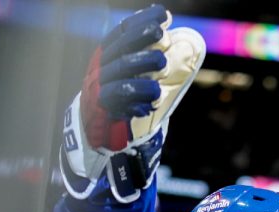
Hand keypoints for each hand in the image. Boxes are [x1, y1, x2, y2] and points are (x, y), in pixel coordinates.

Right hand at [61, 4, 204, 201]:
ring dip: (143, 67)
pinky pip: (119, 100)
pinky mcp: (102, 109)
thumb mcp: (134, 75)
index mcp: (108, 55)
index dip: (141, 21)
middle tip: (163, 34)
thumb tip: (182, 41)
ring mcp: (99, 87)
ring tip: (162, 64)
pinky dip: (138, 98)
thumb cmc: (123, 98)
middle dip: (142, 39)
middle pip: (120, 49)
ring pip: (120, 73)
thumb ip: (152, 59)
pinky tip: (152, 101)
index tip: (163, 13)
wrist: (96, 130)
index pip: (122, 33)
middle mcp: (101, 68)